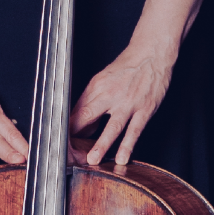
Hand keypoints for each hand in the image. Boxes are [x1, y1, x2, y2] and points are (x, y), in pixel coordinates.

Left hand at [70, 41, 174, 168]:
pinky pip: (134, 130)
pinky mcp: (144, 109)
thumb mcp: (103, 78)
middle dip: (77, 136)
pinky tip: (122, 158)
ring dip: (101, 145)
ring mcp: (128, 103)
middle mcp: (109, 94)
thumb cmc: (128, 66)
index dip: (67, 126)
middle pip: (88, 116)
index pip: (77, 109)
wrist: (152, 54)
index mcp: (96, 86)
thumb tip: (80, 120)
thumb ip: (92, 100)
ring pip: (112, 127)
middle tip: (69, 154)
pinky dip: (127, 145)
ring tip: (92, 161)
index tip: (61, 141)